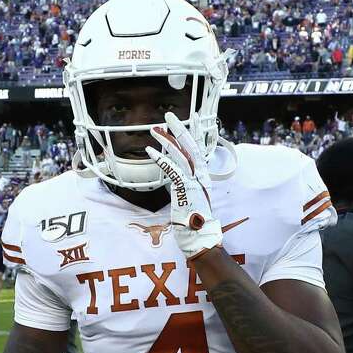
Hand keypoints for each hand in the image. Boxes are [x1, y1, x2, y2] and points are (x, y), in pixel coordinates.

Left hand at [146, 112, 221, 258]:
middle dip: (179, 129)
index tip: (189, 118)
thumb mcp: (188, 196)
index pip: (197, 149)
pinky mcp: (186, 189)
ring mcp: (194, 181)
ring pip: (181, 154)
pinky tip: (150, 151)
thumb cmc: (192, 220)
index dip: (193, 133)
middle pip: (191, 146)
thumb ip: (182, 183)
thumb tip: (173, 174)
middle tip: (168, 115)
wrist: (198, 236)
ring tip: (155, 129)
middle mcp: (201, 175)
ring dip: (166, 140)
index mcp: (203, 176)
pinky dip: (160, 159)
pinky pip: (172, 170)